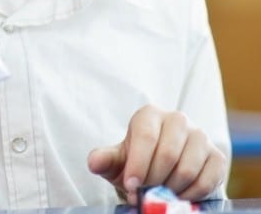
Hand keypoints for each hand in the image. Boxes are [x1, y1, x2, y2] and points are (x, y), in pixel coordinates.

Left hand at [87, 105, 226, 203]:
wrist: (164, 167)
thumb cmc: (138, 160)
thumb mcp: (119, 160)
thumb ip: (105, 159)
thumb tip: (93, 162)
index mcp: (149, 114)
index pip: (146, 137)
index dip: (138, 164)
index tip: (132, 186)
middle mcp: (177, 119)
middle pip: (168, 154)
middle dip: (154, 180)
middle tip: (146, 193)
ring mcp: (199, 136)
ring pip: (188, 168)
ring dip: (172, 189)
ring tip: (161, 193)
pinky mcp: (217, 155)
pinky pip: (206, 180)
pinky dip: (191, 194)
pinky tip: (179, 195)